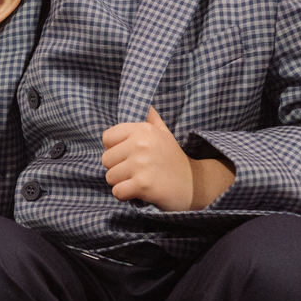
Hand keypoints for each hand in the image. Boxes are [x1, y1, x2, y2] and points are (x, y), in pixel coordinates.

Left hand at [101, 108, 234, 211]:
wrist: (194, 185)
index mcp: (143, 129)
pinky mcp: (142, 184)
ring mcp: (141, 164)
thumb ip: (151, 118)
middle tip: (136, 171)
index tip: (129, 156)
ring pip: (110, 177)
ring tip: (139, 181)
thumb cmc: (173, 159)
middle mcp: (141, 144)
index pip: (107, 138)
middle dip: (117, 169)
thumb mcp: (164, 133)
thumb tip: (145, 103)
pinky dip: (125, 196)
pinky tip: (139, 192)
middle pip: (106, 159)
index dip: (114, 149)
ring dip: (121, 183)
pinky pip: (117, 192)